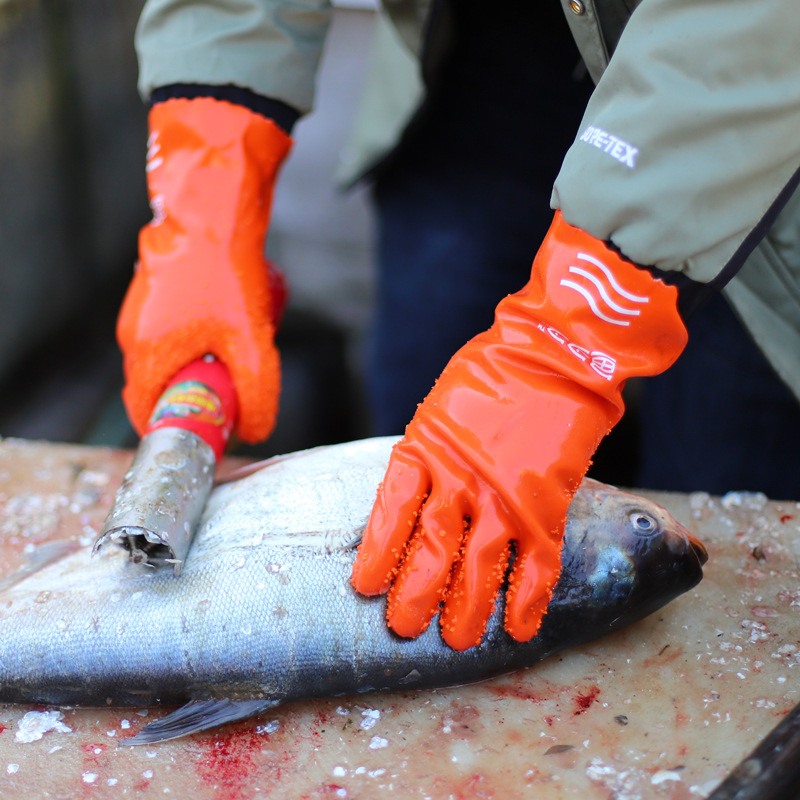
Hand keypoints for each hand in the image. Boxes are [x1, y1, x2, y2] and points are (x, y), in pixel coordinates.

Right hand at [117, 97, 291, 442]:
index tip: (204, 433)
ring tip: (239, 346)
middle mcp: (131, 335)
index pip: (145, 413)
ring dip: (202, 361)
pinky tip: (232, 317)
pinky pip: (174, 328)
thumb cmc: (226, 277)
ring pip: (170, 355)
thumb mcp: (251, 344)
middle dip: (197, 394)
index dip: (174, 429)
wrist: (212, 210)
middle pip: (161, 385)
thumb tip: (255, 431)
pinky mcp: (153, 290)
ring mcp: (139, 309)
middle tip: (233, 390)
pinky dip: (200, 335)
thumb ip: (256, 394)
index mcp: (145, 355)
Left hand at [352, 212, 687, 649]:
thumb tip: (414, 495)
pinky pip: (538, 563)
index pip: (391, 513)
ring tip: (457, 641)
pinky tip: (521, 629)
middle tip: (405, 628)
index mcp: (426, 449)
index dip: (378, 554)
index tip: (365, 587)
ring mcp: (506, 494)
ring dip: (468, 609)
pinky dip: (531, 599)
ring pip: (481, 566)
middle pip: (431, 549)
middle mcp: (462, 478)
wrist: (555, 354)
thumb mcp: (439, 406)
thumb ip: (426, 453)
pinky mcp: (548, 504)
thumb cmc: (492, 372)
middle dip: (417, 594)